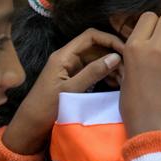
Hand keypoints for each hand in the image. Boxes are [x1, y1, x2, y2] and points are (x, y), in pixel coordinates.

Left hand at [3, 29, 124, 154]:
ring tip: (125, 79)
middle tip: (129, 70)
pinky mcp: (75, 78)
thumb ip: (93, 72)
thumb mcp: (71, 89)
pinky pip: (95, 71)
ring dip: (112, 66)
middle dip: (114, 55)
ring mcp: (72, 68)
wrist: (32, 124)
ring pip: (98, 60)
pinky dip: (107, 75)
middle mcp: (69, 58)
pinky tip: (116, 84)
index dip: (110, 40)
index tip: (125, 52)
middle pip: (97, 47)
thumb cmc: (47, 106)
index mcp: (64, 56)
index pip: (91, 36)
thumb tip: (116, 57)